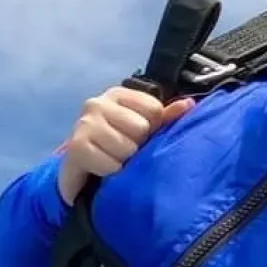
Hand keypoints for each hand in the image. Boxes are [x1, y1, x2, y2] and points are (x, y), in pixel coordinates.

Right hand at [53, 87, 196, 202]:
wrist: (80, 169)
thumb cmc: (116, 144)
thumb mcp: (142, 127)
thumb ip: (165, 117)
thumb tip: (189, 104)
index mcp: (117, 94)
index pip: (154, 109)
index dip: (153, 128)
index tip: (139, 136)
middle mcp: (97, 103)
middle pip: (141, 128)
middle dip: (137, 145)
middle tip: (124, 150)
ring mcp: (84, 124)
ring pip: (127, 148)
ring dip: (124, 161)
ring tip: (114, 159)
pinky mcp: (77, 146)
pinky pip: (111, 165)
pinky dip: (112, 172)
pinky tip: (104, 167)